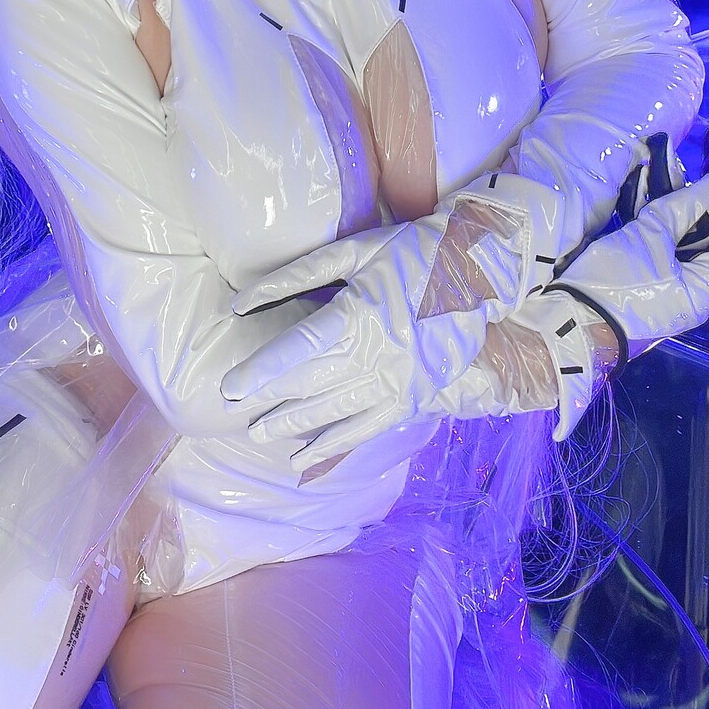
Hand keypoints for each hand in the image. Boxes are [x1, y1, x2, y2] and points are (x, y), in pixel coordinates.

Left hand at [221, 221, 492, 474]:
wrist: (479, 272)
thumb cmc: (409, 253)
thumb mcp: (353, 251)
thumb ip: (297, 276)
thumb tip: (243, 303)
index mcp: (358, 313)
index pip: (298, 349)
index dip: (261, 371)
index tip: (230, 388)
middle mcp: (376, 354)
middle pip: (310, 385)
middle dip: (269, 401)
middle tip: (234, 413)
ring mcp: (396, 381)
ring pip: (333, 411)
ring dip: (293, 425)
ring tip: (259, 433)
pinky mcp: (413, 398)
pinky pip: (365, 429)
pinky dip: (332, 445)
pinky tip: (303, 456)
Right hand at [512, 133, 708, 437]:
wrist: (561, 322)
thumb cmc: (613, 286)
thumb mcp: (648, 240)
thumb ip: (680, 208)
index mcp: (707, 283)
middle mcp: (692, 280)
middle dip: (708, 181)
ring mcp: (664, 275)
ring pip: (678, 222)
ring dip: (671, 185)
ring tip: (664, 146)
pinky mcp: (636, 268)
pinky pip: (652, 231)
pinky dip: (648, 202)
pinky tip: (639, 172)